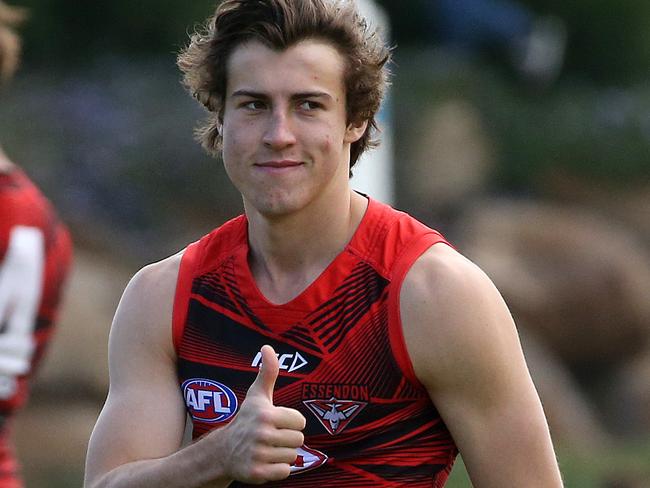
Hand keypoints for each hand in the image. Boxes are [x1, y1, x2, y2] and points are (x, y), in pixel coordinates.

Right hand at [220, 345, 305, 483]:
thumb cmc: (247, 420)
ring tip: (267, 448)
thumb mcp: (257, 395)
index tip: (276, 422)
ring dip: (282, 454)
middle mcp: (261, 434)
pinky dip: (277, 469)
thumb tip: (267, 346)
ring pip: (293, 457)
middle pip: (299, 440)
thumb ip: (268, 372)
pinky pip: (285, 472)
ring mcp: (258, 455)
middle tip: (271, 437)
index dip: (291, 422)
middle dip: (288, 439)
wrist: (223, 451)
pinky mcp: (257, 473)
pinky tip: (264, 461)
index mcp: (266, 414)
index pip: (300, 422)